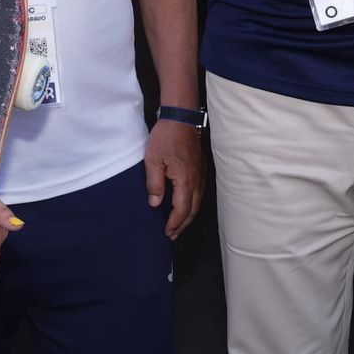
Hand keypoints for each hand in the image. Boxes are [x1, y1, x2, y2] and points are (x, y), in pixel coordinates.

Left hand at [145, 118, 204, 238]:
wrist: (180, 118)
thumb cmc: (166, 137)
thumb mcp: (153, 160)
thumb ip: (154, 184)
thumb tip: (156, 204)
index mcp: (185, 180)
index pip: (182, 210)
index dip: (174, 223)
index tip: (167, 232)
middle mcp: (197, 180)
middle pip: (192, 209)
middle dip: (183, 224)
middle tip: (173, 235)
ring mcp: (200, 174)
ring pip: (197, 202)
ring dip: (188, 215)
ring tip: (178, 225)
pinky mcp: (200, 168)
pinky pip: (198, 192)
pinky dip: (192, 203)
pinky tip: (185, 204)